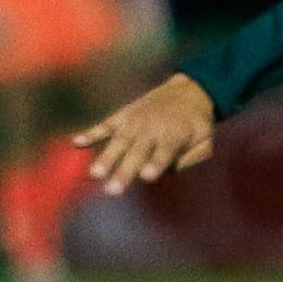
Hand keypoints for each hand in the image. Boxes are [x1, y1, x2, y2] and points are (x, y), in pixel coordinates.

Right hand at [75, 73, 216, 195]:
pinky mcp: (124, 115)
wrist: (189, 90)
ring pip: (118, 142)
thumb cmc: (197, 123)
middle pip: (137, 153)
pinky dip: (92, 132)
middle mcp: (152, 129)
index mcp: (175, 135)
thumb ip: (192, 158)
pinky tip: (77, 142)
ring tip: (94, 174)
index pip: (164, 153)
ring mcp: (135, 121)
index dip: (156, 164)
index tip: (146, 176)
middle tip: (112, 191)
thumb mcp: (206, 141)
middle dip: (124, 171)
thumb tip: (169, 171)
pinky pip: (106, 124)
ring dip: (106, 158)